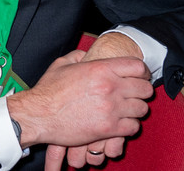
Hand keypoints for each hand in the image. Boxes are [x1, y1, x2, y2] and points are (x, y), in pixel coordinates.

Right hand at [43, 32, 147, 168]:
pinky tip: (120, 123)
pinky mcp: (109, 128)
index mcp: (100, 68)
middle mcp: (110, 87)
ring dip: (136, 109)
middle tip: (134, 94)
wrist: (38, 115)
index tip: (139, 76)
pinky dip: (130, 125)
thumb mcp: (61, 64)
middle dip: (141, 91)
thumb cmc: (48, 91)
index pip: (137, 66)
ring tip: (126, 109)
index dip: (142, 72)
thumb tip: (88, 54)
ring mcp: (111, 109)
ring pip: (142, 109)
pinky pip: (134, 127)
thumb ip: (78, 56)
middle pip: (145, 89)